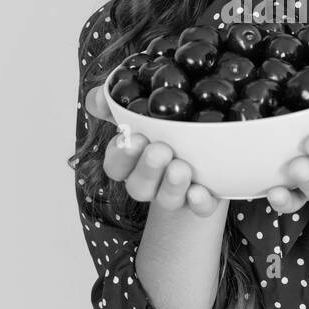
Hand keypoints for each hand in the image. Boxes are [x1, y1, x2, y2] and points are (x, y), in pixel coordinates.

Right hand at [84, 85, 224, 216]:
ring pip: (167, 199)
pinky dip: (200, 203)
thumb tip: (97, 99)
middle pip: (138, 186)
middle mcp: (152, 180)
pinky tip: (200, 191)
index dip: (121, 156)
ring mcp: (177, 192)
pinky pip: (201, 209)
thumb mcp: (143, 101)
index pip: (115, 165)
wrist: (211, 136)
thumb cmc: (171, 119)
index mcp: (133, 158)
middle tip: (160, 150)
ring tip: (180, 167)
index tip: (132, 137)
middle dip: (147, 169)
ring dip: (172, 185)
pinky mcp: (205, 200)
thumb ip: (117, 100)